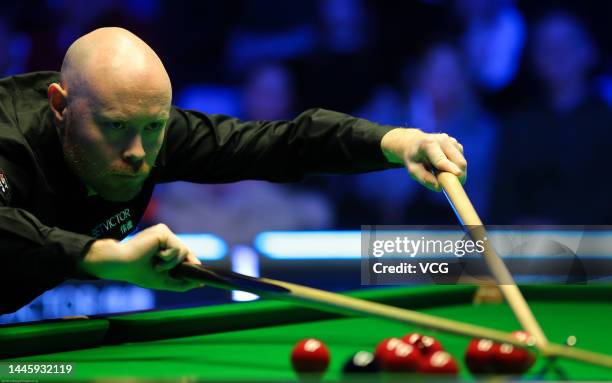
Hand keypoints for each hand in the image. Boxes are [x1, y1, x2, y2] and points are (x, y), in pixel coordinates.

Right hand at [79, 223, 203, 290]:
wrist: (122, 265)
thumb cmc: (139, 273)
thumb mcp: (164, 280)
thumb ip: (181, 282)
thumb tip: (200, 283)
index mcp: (164, 246)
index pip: (184, 253)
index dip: (192, 264)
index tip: (200, 277)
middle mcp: (166, 237)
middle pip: (187, 252)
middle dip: (181, 265)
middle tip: (162, 269)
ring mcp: (165, 233)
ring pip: (183, 251)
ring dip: (171, 264)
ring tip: (156, 265)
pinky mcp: (163, 231)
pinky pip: (177, 248)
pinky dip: (168, 258)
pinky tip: (155, 257)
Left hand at [380, 128, 466, 190]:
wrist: (413, 143)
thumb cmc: (413, 159)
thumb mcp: (413, 170)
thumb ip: (424, 178)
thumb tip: (438, 187)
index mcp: (428, 144)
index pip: (441, 159)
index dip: (450, 167)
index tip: (458, 174)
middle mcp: (442, 140)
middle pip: (458, 161)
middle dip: (459, 176)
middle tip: (451, 187)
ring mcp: (451, 140)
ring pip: (462, 161)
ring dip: (457, 172)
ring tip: (441, 173)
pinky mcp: (456, 144)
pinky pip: (461, 160)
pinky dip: (456, 167)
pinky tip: (445, 166)